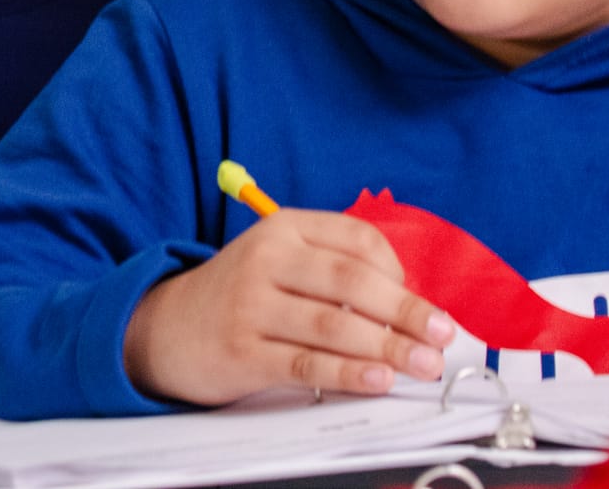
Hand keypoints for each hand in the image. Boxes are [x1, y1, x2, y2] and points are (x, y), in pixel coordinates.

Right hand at [122, 208, 453, 406]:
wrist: (167, 327)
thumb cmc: (241, 294)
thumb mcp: (279, 260)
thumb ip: (334, 268)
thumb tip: (408, 303)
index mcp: (283, 228)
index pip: (356, 240)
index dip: (399, 271)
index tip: (425, 303)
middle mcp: (266, 260)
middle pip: (351, 281)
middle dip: (406, 311)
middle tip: (441, 335)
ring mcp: (251, 305)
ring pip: (333, 325)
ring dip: (388, 347)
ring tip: (421, 364)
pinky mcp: (243, 351)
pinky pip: (306, 363)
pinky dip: (348, 373)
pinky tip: (377, 379)